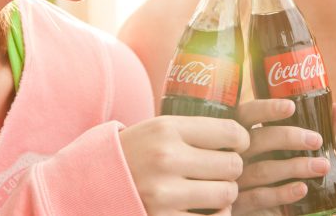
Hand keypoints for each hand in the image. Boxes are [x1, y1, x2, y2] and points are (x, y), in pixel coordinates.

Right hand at [120, 115, 249, 214]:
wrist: (93, 182)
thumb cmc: (137, 152)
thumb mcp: (159, 128)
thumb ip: (194, 129)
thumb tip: (240, 133)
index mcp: (167, 129)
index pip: (229, 132)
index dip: (241, 139)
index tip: (238, 145)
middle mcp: (166, 158)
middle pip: (232, 165)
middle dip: (233, 168)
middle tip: (223, 169)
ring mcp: (164, 193)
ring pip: (226, 194)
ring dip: (226, 193)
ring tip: (215, 189)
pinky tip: (208, 209)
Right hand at [232, 99, 335, 215]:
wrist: (264, 207)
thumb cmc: (280, 168)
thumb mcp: (295, 149)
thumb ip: (315, 130)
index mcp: (243, 131)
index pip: (248, 113)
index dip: (266, 109)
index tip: (291, 107)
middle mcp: (235, 152)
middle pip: (256, 139)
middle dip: (288, 137)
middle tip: (317, 140)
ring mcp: (235, 178)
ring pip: (263, 169)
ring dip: (295, 167)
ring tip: (322, 166)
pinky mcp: (240, 203)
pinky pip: (261, 196)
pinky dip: (284, 192)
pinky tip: (303, 189)